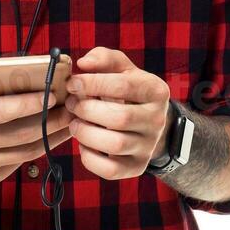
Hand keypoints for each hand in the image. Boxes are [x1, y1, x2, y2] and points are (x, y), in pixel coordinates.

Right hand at [0, 57, 72, 186]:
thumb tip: (27, 67)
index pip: (1, 111)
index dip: (29, 104)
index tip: (53, 95)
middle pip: (19, 134)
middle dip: (52, 120)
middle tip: (73, 106)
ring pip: (25, 152)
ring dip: (52, 136)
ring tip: (70, 119)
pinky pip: (19, 162)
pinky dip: (38, 148)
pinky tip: (53, 134)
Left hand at [65, 47, 171, 180]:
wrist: (147, 122)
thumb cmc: (128, 91)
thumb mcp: (122, 69)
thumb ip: (104, 58)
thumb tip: (83, 63)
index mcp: (156, 91)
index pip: (123, 86)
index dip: (92, 84)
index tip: (72, 83)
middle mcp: (157, 120)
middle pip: (120, 118)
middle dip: (87, 110)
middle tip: (71, 104)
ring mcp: (149, 146)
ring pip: (115, 145)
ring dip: (86, 133)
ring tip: (75, 124)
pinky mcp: (136, 167)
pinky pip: (110, 170)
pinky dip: (90, 158)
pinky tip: (84, 144)